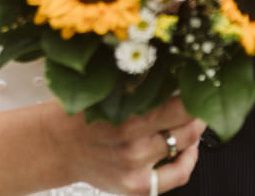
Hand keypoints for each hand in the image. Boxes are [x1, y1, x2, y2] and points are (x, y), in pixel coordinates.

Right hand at [42, 96, 205, 194]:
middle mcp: (134, 145)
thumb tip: (173, 69)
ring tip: (191, 119)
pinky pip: (178, 175)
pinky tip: (187, 149)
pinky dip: (189, 160)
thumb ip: (137, 84)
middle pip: (188, 126)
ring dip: (193, 131)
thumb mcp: (104, 91)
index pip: (181, 104)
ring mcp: (136, 169)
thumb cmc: (80, 113)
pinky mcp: (137, 187)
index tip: (198, 82)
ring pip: (185, 147)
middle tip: (198, 98)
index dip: (195, 92)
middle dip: (198, 110)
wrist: (55, 147)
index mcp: (126, 116)